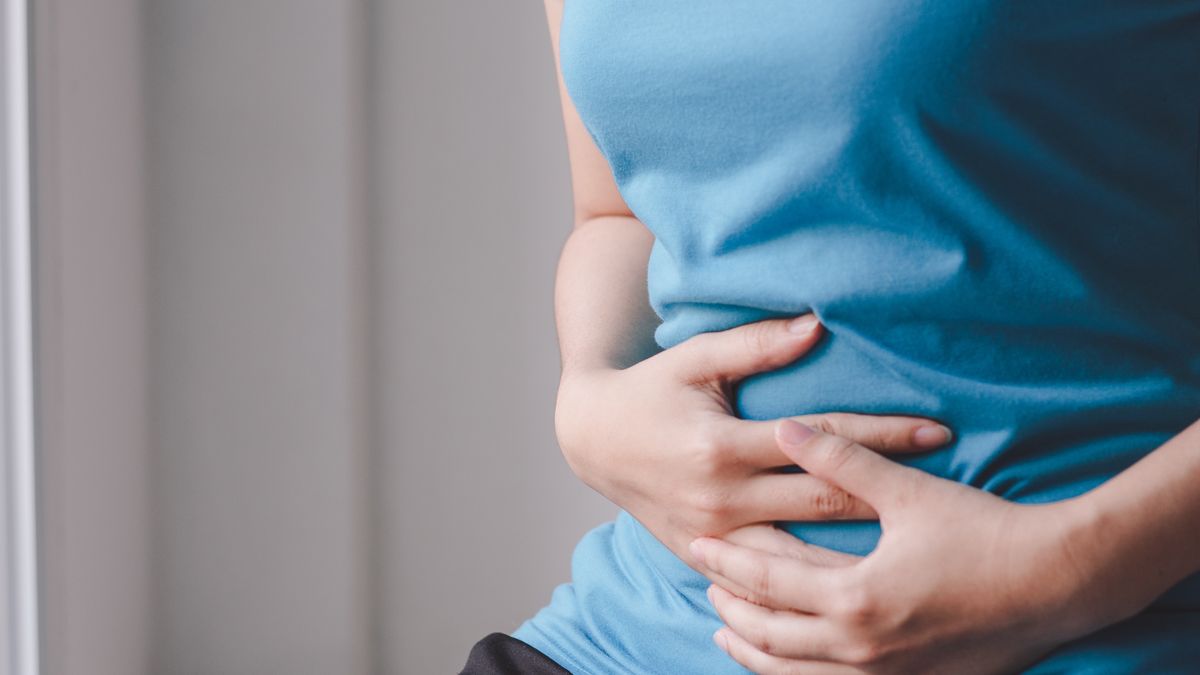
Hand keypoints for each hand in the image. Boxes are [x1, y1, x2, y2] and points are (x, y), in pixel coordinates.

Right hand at [553, 313, 954, 572]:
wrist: (591, 438)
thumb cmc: (650, 389)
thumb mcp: (696, 358)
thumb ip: (757, 345)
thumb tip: (817, 326)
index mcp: (721, 447)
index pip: (822, 442)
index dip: (883, 436)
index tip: (937, 430)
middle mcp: (720, 499)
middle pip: (824, 502)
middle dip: (889, 493)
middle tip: (949, 487)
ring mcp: (711, 535)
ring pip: (800, 556)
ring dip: (858, 552)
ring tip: (912, 550)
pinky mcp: (701, 554)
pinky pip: (764, 576)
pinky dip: (807, 581)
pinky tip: (851, 584)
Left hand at [690, 418, 1123, 673]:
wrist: (1060, 585)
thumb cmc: (985, 532)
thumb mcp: (908, 491)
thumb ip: (840, 459)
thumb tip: (786, 426)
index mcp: (854, 597)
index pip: (766, 581)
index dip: (726, 562)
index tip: (696, 546)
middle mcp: (862, 647)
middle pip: (771, 636)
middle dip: (731, 610)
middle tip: (704, 585)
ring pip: (796, 674)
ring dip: (756, 653)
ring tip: (728, 633)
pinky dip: (798, 674)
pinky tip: (789, 662)